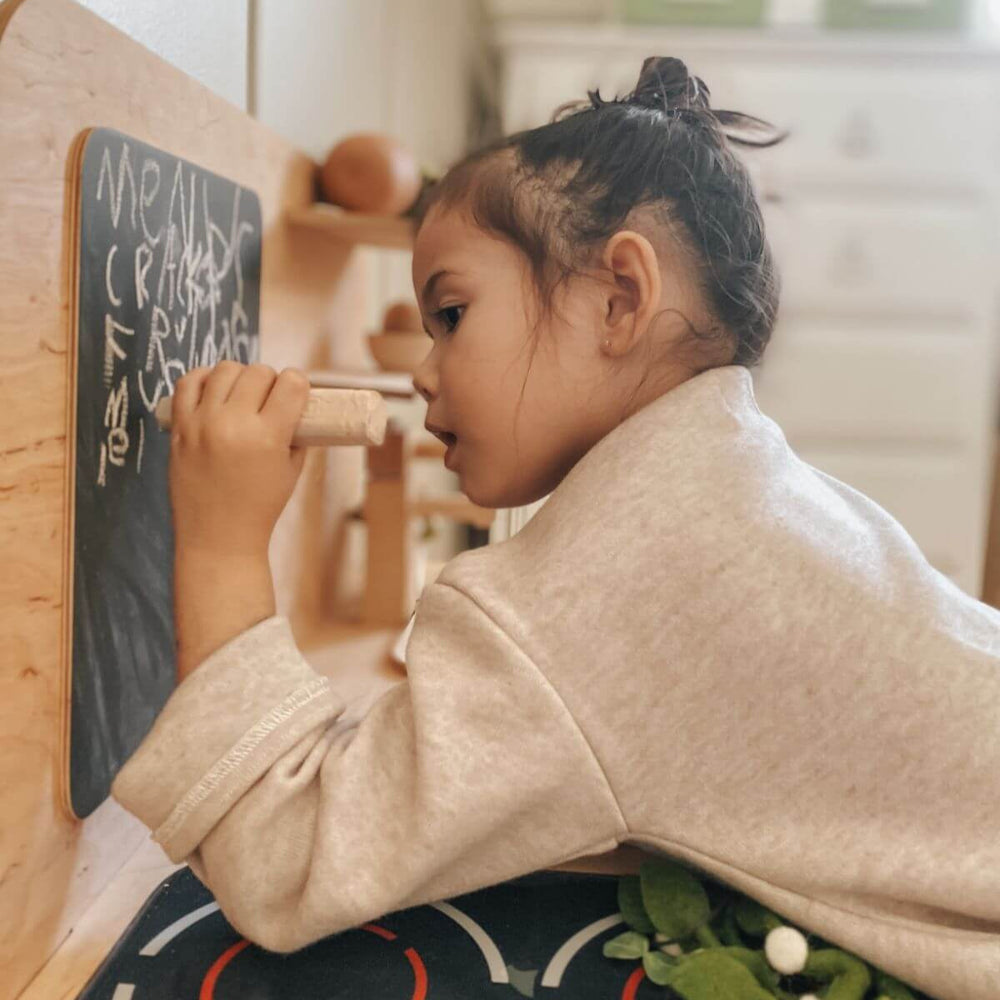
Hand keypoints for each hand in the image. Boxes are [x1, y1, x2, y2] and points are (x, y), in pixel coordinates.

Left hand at [168, 361, 309, 558]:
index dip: (299, 384)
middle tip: (271, 397)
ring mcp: (202, 424)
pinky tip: (214, 388)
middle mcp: (233, 424)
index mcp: (267, 437)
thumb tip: (296, 405)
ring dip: (240, 376)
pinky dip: (204, 378)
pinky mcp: (180, 428)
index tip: (297, 392)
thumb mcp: (291, 471)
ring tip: (243, 393)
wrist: (218, 537)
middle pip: (258, 373)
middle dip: (271, 380)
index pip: (291, 384)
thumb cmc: (260, 507)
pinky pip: (188, 384)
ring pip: (225, 370)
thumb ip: (296, 435)